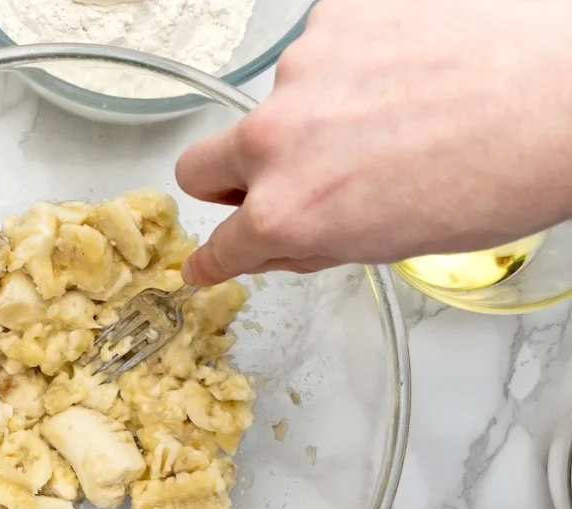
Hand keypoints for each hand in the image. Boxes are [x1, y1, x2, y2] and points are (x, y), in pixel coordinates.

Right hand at [177, 0, 571, 285]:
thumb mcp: (390, 243)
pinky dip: (352, 64)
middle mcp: (278, 138)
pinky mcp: (336, 14)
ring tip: (392, 115)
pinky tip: (406, 72)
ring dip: (313, 114)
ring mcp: (302, 68)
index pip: (220, 246)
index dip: (214, 258)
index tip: (208, 260)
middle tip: (285, 180)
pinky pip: (323, 49)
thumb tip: (273, 239)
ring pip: (277, 103)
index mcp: (289, 211)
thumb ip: (313, 241)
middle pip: (198, 166)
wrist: (569, 90)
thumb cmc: (504, 175)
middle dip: (227, 183)